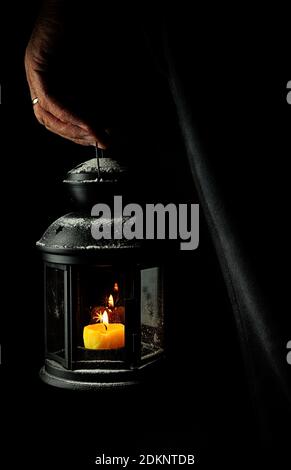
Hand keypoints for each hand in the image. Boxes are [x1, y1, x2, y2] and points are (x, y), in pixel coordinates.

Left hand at [24, 3, 107, 147]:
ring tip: (94, 135)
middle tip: (99, 141)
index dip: (78, 134)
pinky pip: (49, 99)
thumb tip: (110, 123)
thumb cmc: (86, 33)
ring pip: (47, 115)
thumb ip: (98, 97)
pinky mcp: (35, 64)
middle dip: (77, 136)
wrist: (74, 5)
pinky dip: (68, 114)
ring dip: (73, 130)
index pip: (58, 120)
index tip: (98, 141)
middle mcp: (39, 80)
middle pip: (50, 121)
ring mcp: (35, 72)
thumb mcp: (95, 74)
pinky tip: (87, 123)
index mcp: (51, 83)